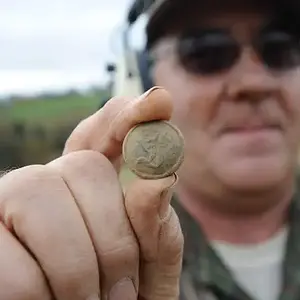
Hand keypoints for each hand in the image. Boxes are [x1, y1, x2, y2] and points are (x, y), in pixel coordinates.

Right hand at [0, 87, 183, 299]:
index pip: (105, 133)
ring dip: (77, 267)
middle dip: (114, 235)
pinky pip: (12, 254)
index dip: (128, 117)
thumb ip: (156, 226)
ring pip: (40, 191)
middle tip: (122, 292)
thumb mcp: (149, 265)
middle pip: (83, 164)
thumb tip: (158, 180)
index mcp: (91, 188)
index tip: (159, 103)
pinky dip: (39, 294)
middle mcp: (49, 183)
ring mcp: (8, 203)